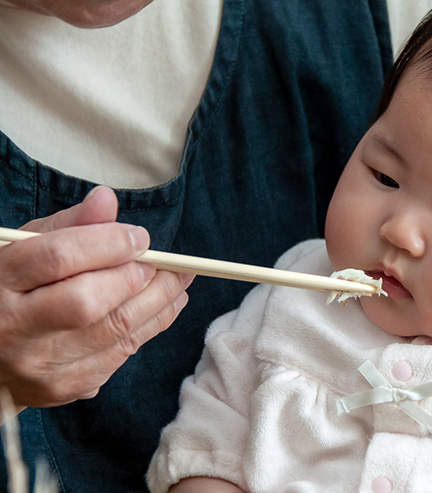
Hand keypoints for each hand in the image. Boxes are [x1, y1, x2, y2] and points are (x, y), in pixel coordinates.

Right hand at [0, 187, 192, 414]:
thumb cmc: (6, 290)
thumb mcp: (23, 249)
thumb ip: (67, 226)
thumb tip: (108, 200)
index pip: (58, 258)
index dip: (107, 244)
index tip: (139, 237)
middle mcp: (14, 328)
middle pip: (89, 300)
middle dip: (137, 277)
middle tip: (164, 262)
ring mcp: (39, 363)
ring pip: (114, 331)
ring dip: (159, 301)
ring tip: (179, 279)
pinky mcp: (64, 386)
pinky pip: (120, 354)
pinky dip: (150, 325)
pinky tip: (165, 305)